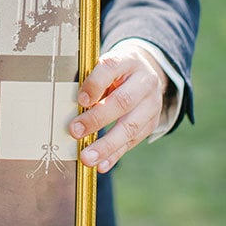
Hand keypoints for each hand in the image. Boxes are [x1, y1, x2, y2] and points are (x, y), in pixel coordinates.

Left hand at [69, 45, 168, 173]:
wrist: (146, 71)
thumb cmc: (116, 70)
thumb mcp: (106, 66)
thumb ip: (92, 80)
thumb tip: (73, 103)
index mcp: (127, 60)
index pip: (111, 68)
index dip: (95, 84)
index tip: (80, 100)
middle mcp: (144, 81)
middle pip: (123, 101)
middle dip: (97, 119)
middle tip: (75, 131)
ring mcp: (152, 103)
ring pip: (130, 126)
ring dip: (106, 145)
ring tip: (87, 158)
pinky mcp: (152, 122)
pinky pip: (133, 141)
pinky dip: (116, 154)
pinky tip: (101, 165)